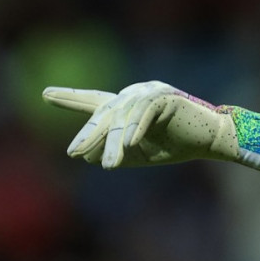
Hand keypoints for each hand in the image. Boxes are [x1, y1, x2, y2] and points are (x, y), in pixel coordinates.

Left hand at [43, 81, 259, 183]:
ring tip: (110, 166)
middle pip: (105, 113)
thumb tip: (87, 154)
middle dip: (90, 134)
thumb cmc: (179, 146)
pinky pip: (144, 113)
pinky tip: (130, 145)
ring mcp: (150, 93)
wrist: (213, 140)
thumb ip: (115, 152)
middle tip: (74, 152)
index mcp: (128, 107)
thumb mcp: (140, 154)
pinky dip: (136, 129)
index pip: (96, 102)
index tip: (46, 94)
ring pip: (123, 117)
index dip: (71, 98)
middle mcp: (135, 95)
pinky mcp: (166, 98)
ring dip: (115, 143)